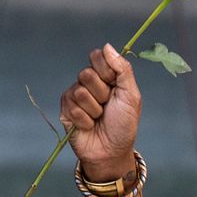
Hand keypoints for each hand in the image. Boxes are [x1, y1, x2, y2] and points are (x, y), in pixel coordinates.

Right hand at [58, 43, 141, 180]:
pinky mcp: (65, 110)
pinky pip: (72, 107)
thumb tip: (107, 46)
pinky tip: (89, 126)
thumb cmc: (124, 124)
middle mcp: (88, 84)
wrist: (112, 151)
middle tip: (107, 106)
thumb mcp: (131, 96)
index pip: (97, 56)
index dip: (106, 70)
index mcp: (106, 76)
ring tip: (99, 118)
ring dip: (94, 109)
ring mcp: (75, 96)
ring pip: (80, 91)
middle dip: (102, 93)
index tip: (115, 85)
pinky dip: (85, 120)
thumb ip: (123, 69)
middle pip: (86, 73)